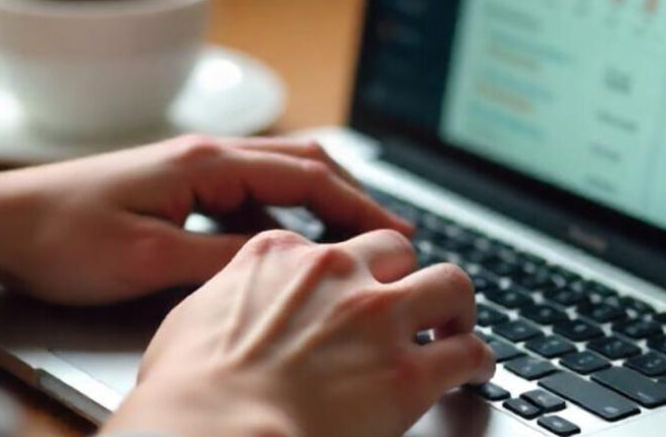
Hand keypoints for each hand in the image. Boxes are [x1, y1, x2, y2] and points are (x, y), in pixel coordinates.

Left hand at [0, 135, 409, 303]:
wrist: (4, 223)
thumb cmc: (63, 235)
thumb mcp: (149, 260)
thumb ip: (223, 258)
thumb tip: (285, 261)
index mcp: (207, 162)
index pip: (306, 176)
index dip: (358, 204)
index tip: (394, 231)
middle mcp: (207, 154)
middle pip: (304, 163)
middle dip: (353, 196)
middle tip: (389, 233)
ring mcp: (195, 166)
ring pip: (281, 174)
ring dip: (322, 202)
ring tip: (353, 240)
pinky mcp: (182, 184)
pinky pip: (252, 190)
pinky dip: (286, 210)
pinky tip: (292, 240)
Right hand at [102, 229, 495, 436]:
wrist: (211, 433)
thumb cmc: (187, 392)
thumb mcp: (193, 318)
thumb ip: (231, 296)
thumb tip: (236, 305)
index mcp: (282, 257)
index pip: (333, 246)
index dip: (348, 271)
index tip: (354, 286)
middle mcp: (337, 274)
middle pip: (396, 251)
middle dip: (405, 275)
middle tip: (409, 301)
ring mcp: (377, 318)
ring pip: (449, 283)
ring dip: (456, 306)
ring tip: (458, 326)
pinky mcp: (407, 373)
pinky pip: (467, 353)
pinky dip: (478, 360)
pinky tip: (477, 371)